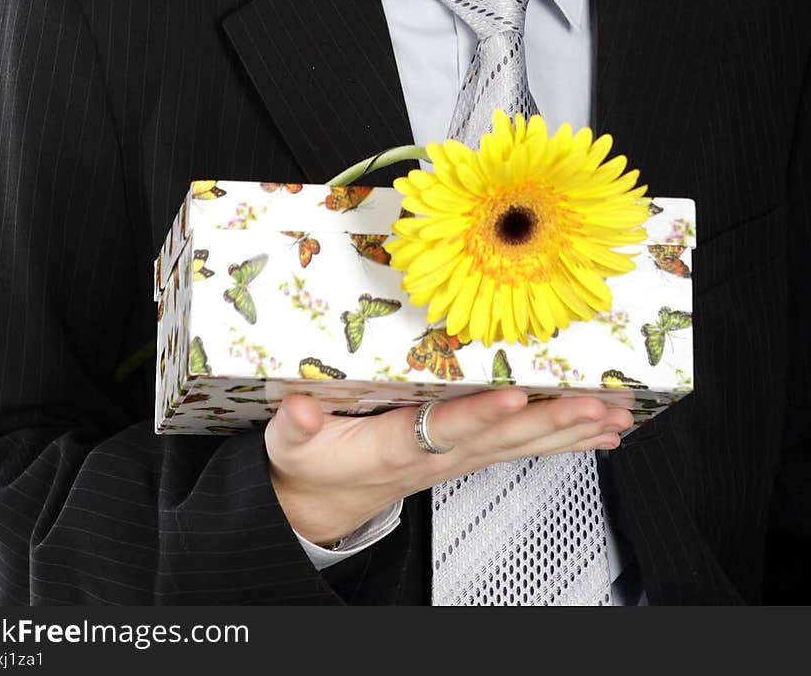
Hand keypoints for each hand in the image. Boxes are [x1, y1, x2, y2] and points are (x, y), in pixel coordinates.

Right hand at [265, 388, 632, 546]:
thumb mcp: (289, 444)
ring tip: (613, 417)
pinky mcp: (466, 458)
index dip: (480, 415)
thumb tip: (300, 406)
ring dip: (570, 432)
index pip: (446, 430)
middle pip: (501, 439)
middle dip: (552, 421)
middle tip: (595, 405)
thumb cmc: (311, 465)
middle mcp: (437, 456)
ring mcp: (456, 460)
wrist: (319, 505)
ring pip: (521, 445)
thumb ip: (295, 423)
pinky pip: (522, 449)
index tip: (514, 398)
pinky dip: (564, 441)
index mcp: (396, 447)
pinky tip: (597, 433)